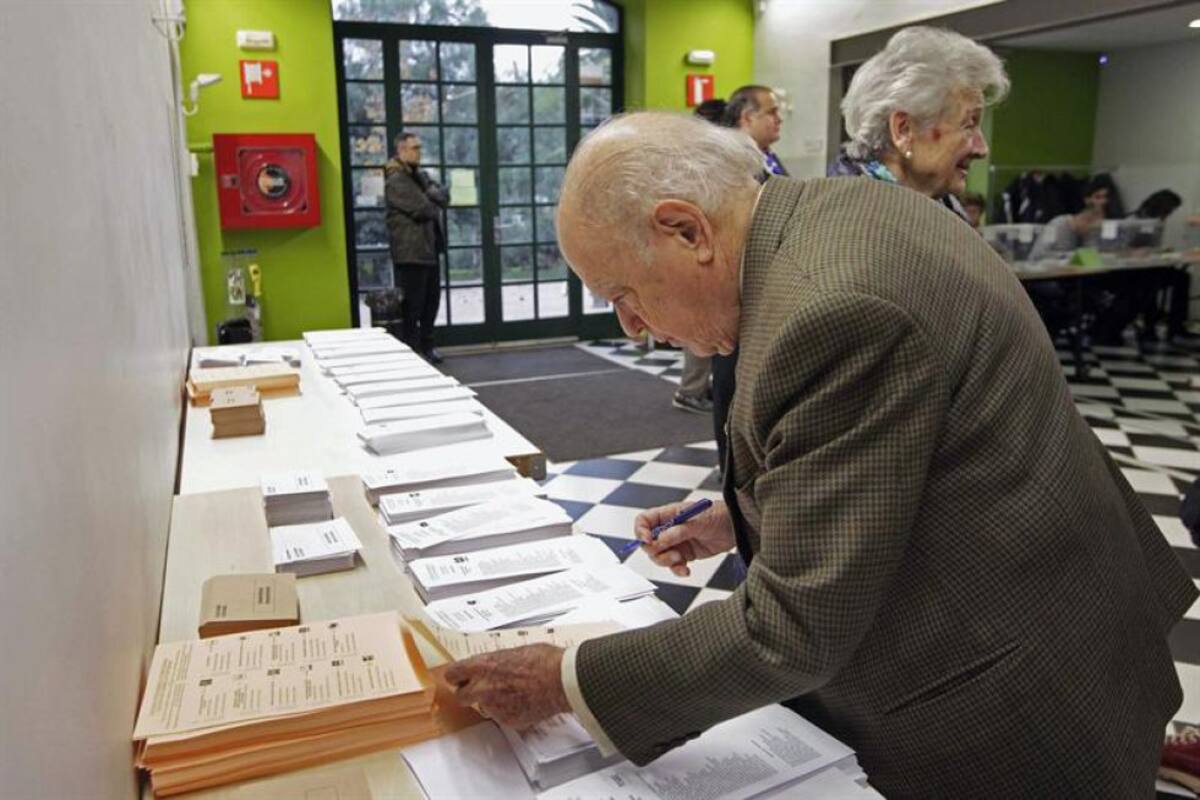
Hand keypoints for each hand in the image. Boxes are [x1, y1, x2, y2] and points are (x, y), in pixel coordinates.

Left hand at [443, 644, 569, 729]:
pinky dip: (509, 711)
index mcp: (482, 666)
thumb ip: (497, 662)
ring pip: (484, 707)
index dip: (457, 676)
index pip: (453, 674)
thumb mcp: (514, 652)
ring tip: (514, 693)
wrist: (561, 681)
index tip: (460, 678)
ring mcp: (494, 707)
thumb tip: (495, 665)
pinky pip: (502, 717)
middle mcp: (482, 688)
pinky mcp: (507, 721)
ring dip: (493, 702)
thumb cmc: (543, 661)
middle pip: (461, 696)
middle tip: (481, 689)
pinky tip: (524, 701)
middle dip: (469, 693)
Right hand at [635, 500, 734, 576]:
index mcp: (668, 514)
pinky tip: (687, 570)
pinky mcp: (685, 555)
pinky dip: (678, 570)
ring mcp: (676, 542)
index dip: (640, 531)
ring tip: (681, 560)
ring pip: (659, 557)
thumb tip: (659, 541)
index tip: (648, 541)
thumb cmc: (718, 515)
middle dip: (656, 552)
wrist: (736, 527)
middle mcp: (669, 529)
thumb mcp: (697, 522)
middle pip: (648, 543)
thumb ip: (677, 532)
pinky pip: (674, 566)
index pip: (644, 521)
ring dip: (667, 562)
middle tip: (672, 554)